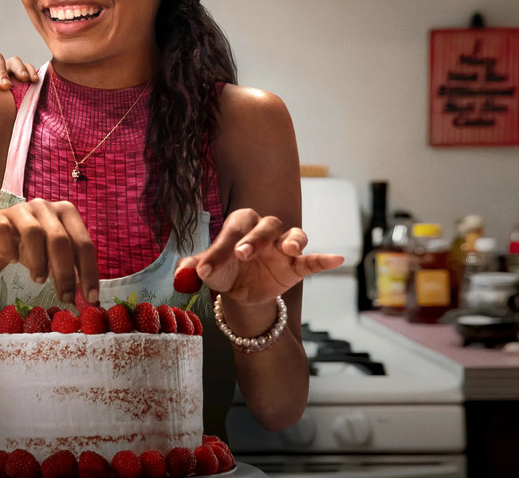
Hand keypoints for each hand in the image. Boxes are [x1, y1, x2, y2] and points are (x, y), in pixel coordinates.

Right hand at [0, 198, 98, 305]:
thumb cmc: (34, 246)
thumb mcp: (56, 255)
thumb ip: (72, 269)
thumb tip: (87, 297)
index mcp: (68, 213)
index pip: (83, 243)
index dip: (89, 272)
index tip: (90, 297)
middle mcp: (47, 207)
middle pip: (60, 240)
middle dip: (65, 273)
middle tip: (65, 297)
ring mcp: (22, 210)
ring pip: (33, 234)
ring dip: (38, 262)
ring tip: (39, 279)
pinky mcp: (0, 217)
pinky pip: (6, 234)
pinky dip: (11, 251)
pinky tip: (14, 260)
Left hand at [179, 209, 343, 305]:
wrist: (241, 293)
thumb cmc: (225, 271)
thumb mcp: (209, 270)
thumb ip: (196, 267)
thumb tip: (182, 273)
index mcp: (239, 227)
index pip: (232, 231)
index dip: (219, 248)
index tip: (206, 268)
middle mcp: (264, 232)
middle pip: (265, 226)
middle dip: (255, 238)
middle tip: (242, 254)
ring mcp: (283, 247)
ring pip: (293, 234)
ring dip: (292, 240)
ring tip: (290, 248)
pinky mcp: (297, 265)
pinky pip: (313, 260)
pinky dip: (324, 259)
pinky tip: (336, 259)